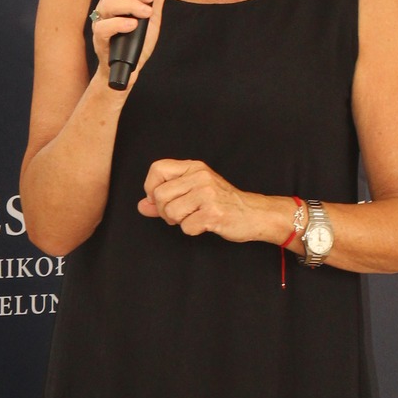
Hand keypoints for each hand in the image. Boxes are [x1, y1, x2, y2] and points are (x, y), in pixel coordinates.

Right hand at [90, 0, 172, 88]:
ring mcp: (101, 21)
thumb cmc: (136, 40)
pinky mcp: (99, 39)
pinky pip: (103, 26)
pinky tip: (133, 25)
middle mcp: (106, 5)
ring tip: (146, 13)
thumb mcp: (152, 15)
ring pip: (108, 3)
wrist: (129, 68)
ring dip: (130, 4)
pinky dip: (120, 23)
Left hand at [139, 158, 261, 240]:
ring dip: (179, 222)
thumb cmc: (223, 203)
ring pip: (170, 212)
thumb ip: (166, 198)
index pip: (157, 168)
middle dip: (164, 211)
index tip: (159, 199)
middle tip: (180, 214)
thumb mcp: (194, 193)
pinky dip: (192, 230)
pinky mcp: (213, 213)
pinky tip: (205, 224)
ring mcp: (208, 194)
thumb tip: (142, 206)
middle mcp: (200, 176)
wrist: (254, 214)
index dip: (151, 187)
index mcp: (194, 168)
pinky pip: (186, 227)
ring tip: (194, 218)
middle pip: (160, 195)